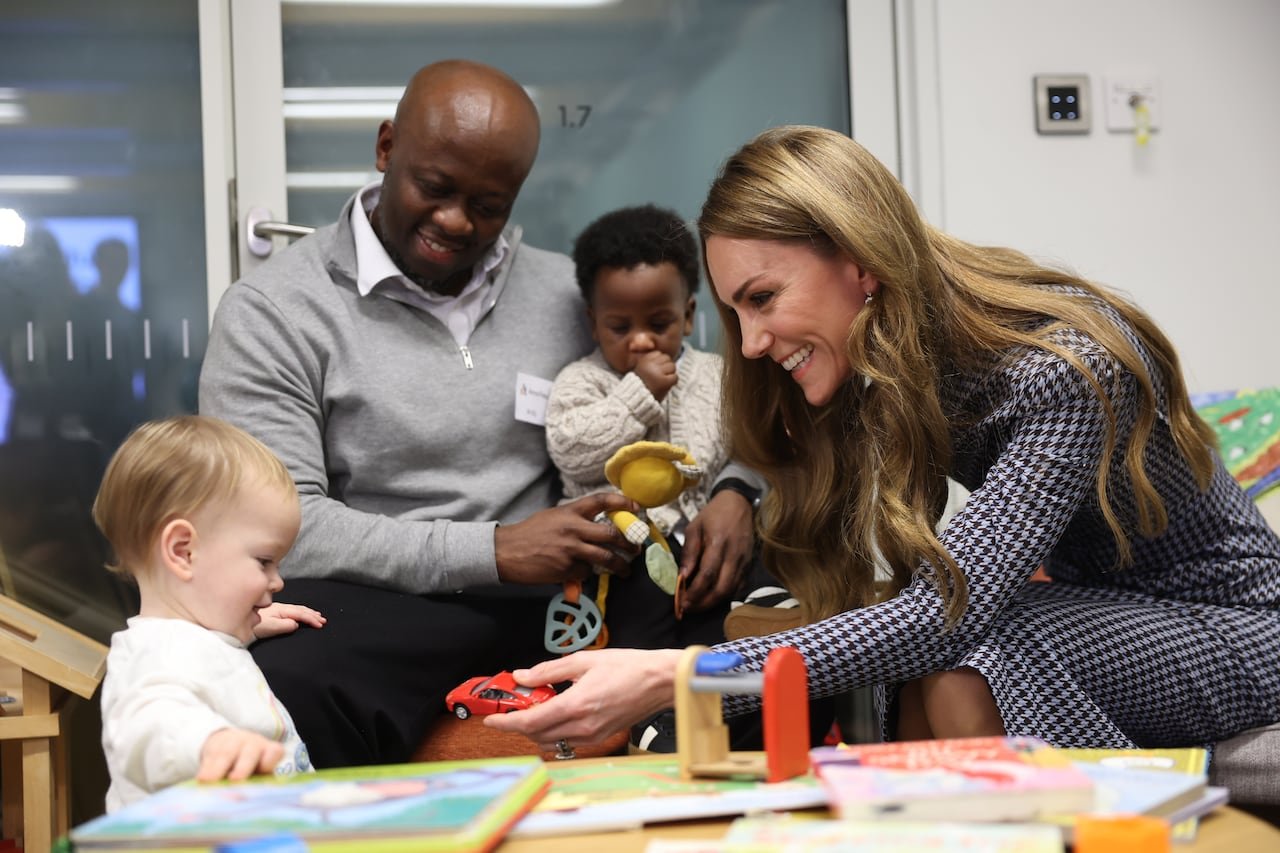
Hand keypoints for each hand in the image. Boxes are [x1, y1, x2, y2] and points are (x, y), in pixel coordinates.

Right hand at [198, 728, 284, 781]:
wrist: (234, 746)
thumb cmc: (251, 769)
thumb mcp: (259, 776)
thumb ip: (257, 787)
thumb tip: (247, 806)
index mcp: (270, 752)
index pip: (274, 752)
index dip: (269, 760)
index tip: (262, 770)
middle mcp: (254, 744)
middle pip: (249, 753)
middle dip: (242, 767)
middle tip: (235, 780)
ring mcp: (234, 742)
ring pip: (226, 754)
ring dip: (217, 769)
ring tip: (208, 782)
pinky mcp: (216, 745)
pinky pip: (210, 756)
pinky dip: (205, 769)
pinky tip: (201, 780)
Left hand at [253, 602, 326, 639]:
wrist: (239, 622)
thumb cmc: (253, 626)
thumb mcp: (269, 627)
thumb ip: (284, 625)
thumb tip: (296, 624)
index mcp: (281, 610)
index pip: (300, 614)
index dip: (311, 619)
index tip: (320, 625)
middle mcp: (281, 608)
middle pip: (300, 610)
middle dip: (312, 615)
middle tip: (323, 620)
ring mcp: (277, 609)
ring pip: (297, 609)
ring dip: (308, 612)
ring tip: (317, 615)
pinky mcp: (273, 612)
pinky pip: (292, 611)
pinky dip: (301, 612)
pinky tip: (299, 614)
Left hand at [482, 648, 682, 750]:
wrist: (660, 682)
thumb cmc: (628, 667)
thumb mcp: (584, 660)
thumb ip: (548, 670)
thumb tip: (522, 677)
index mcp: (575, 705)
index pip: (530, 721)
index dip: (506, 722)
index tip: (491, 719)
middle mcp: (582, 726)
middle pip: (536, 735)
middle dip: (517, 724)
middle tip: (509, 708)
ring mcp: (593, 736)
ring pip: (551, 740)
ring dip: (535, 729)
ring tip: (533, 708)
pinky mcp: (601, 737)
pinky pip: (568, 740)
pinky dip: (554, 730)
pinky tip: (555, 713)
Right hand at [495, 493, 639, 584]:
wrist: (506, 552)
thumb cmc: (529, 533)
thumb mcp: (553, 517)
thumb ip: (575, 520)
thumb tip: (598, 528)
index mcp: (570, 511)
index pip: (601, 501)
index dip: (622, 503)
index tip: (637, 507)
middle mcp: (573, 528)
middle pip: (611, 534)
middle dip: (629, 543)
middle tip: (636, 549)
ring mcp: (570, 550)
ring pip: (605, 558)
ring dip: (620, 566)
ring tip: (626, 570)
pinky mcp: (566, 569)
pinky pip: (586, 573)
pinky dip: (588, 574)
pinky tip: (584, 574)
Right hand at [633, 351, 677, 400]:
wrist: (635, 399)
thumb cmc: (639, 385)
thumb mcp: (641, 368)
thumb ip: (650, 361)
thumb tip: (664, 355)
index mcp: (644, 359)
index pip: (659, 354)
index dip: (660, 362)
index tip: (655, 370)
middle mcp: (650, 364)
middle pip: (667, 359)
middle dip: (666, 367)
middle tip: (660, 376)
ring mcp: (658, 372)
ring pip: (673, 367)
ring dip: (670, 374)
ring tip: (662, 381)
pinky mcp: (664, 381)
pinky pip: (675, 377)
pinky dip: (673, 382)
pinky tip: (666, 386)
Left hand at [679, 490, 754, 611]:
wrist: (739, 503)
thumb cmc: (713, 514)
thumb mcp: (695, 527)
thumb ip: (689, 552)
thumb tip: (683, 576)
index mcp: (719, 543)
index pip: (707, 575)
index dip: (695, 591)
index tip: (682, 601)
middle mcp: (734, 555)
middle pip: (722, 588)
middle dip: (704, 603)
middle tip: (689, 608)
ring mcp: (745, 561)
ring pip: (731, 590)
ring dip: (714, 602)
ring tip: (698, 605)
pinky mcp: (750, 563)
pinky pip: (740, 586)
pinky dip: (727, 595)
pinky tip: (714, 597)